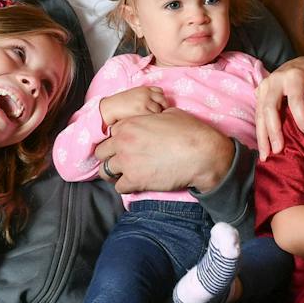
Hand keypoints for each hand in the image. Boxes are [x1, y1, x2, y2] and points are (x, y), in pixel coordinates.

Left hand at [95, 108, 234, 194]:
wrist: (202, 154)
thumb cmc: (190, 132)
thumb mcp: (168, 114)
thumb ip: (152, 117)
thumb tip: (154, 118)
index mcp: (129, 124)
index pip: (110, 134)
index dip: (117, 141)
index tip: (124, 147)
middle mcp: (123, 142)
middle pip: (101, 152)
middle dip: (109, 157)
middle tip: (121, 162)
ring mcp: (127, 162)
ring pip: (105, 171)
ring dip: (114, 174)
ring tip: (125, 175)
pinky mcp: (135, 180)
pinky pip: (119, 187)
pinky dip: (126, 187)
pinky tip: (136, 184)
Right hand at [99, 86, 166, 126]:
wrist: (110, 107)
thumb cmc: (120, 104)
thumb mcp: (133, 95)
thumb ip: (144, 97)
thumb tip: (156, 105)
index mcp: (144, 89)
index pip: (160, 91)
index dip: (161, 98)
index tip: (160, 105)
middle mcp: (145, 94)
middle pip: (162, 99)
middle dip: (164, 107)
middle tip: (162, 114)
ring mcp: (144, 102)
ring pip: (159, 109)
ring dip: (158, 115)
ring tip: (154, 120)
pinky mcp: (142, 111)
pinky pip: (154, 116)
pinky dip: (154, 120)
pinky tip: (150, 123)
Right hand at [256, 56, 303, 155]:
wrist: (296, 63)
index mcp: (292, 77)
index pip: (295, 100)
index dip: (302, 119)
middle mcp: (274, 82)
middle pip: (270, 109)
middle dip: (273, 131)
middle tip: (278, 150)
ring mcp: (263, 88)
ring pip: (259, 114)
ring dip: (262, 136)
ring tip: (265, 156)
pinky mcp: (258, 94)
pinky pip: (258, 116)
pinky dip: (260, 133)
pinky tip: (263, 148)